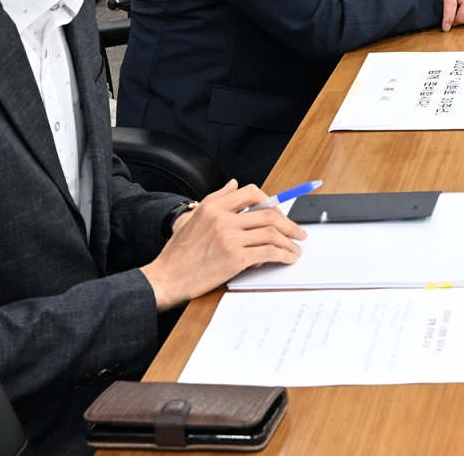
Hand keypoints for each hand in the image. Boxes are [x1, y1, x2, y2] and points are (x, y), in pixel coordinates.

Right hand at [140, 180, 304, 310]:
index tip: (280, 212)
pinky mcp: (234, 259)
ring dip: (290, 241)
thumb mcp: (192, 218)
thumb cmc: (177, 253)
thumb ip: (215, 199)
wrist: (165, 279)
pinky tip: (287, 258)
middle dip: (289, 223)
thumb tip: (234, 184)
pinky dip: (283, 255)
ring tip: (296, 247)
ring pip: (272, 233)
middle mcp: (223, 219)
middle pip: (268, 214)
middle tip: (298, 232)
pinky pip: (268, 252)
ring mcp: (229, 239)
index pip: (251, 193)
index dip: (271, 201)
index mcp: (213, 207)